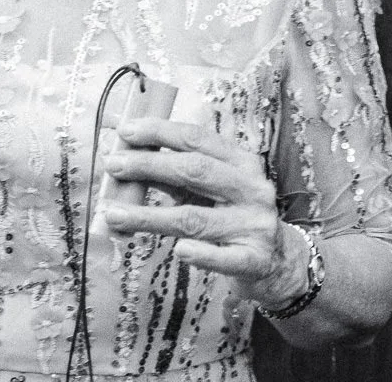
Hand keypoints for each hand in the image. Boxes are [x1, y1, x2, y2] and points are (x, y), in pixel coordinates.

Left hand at [102, 117, 309, 308]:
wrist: (278, 260)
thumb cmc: (235, 218)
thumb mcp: (213, 190)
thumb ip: (177, 177)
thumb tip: (128, 161)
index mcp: (243, 163)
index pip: (199, 140)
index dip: (161, 132)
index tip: (125, 130)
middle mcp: (252, 189)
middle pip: (197, 171)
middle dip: (150, 165)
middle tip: (113, 165)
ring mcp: (254, 224)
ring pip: (196, 218)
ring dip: (150, 216)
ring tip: (113, 214)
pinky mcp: (253, 260)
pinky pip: (223, 258)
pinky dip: (201, 254)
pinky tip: (179, 251)